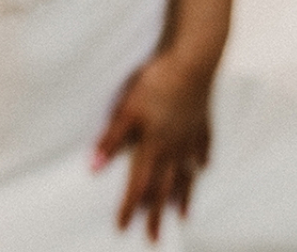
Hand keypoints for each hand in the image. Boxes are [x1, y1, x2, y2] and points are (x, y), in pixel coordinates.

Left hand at [92, 53, 211, 241]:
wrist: (193, 63)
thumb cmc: (156, 83)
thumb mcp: (127, 109)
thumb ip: (111, 139)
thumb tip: (93, 167)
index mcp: (154, 146)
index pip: (139, 185)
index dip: (129, 207)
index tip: (122, 228)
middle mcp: (174, 148)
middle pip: (164, 188)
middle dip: (156, 214)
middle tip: (153, 239)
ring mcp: (191, 137)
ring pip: (186, 174)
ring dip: (182, 197)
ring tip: (183, 215)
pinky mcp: (202, 122)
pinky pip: (202, 149)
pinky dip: (201, 162)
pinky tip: (201, 168)